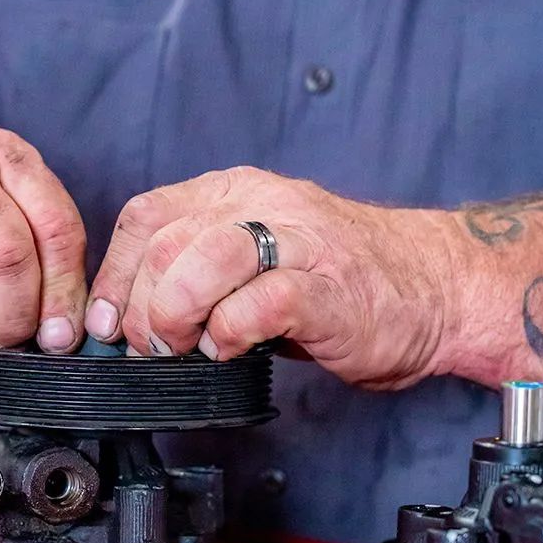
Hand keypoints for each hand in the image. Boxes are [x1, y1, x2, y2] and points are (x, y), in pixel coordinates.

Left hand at [85, 167, 462, 389]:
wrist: (436, 289)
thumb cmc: (343, 281)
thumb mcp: (258, 257)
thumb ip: (199, 271)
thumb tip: (131, 318)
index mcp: (237, 192)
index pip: (146, 217)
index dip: (114, 276)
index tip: (106, 323)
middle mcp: (262, 205)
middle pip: (163, 244)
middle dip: (141, 309)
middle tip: (153, 348)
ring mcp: (296, 242)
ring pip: (200, 263)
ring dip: (176, 317)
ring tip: (186, 349)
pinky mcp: (324, 288)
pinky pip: (253, 306)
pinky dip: (227, 336)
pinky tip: (232, 351)